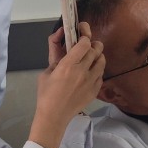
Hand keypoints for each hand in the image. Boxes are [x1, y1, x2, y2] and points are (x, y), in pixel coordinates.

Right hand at [31, 28, 104, 147]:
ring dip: (98, 55)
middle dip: (92, 43)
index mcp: (67, 65)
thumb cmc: (46, 94)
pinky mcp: (95, 90)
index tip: (82, 31)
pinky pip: (101, 74)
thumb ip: (55, 55)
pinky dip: (97, 69)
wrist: (54, 116)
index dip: (84, 35)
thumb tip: (61, 40)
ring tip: (92, 56)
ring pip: (102, 61)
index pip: (84, 43)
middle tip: (88, 43)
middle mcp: (82, 71)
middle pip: (95, 50)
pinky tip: (91, 71)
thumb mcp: (46, 72)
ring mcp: (90, 82)